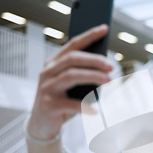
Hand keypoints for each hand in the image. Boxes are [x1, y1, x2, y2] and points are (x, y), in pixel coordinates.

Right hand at [27, 24, 112, 140]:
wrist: (42, 124)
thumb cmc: (61, 101)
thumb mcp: (71, 86)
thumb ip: (83, 75)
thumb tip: (106, 68)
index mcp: (54, 63)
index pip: (73, 45)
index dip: (89, 35)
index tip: (104, 28)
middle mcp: (47, 72)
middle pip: (72, 59)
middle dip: (94, 60)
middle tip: (111, 66)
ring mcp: (46, 88)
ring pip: (71, 76)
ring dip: (93, 77)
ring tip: (109, 81)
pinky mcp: (49, 105)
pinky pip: (71, 104)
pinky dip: (85, 106)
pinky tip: (96, 110)